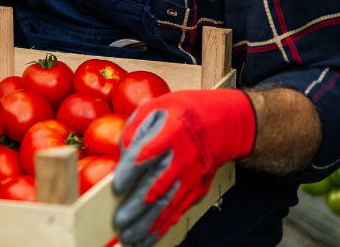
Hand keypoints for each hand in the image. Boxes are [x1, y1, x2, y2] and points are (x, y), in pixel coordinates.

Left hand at [112, 89, 256, 246]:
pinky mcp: (198, 188)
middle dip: (138, 206)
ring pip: (169, 204)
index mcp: (171, 132)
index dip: (133, 170)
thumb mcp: (156, 107)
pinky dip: (164, 225)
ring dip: (149, 223)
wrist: (222, 123)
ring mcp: (192, 176)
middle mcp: (183, 157)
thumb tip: (122, 153)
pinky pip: (179, 210)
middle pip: (159, 185)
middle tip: (119, 221)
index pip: (150, 152)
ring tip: (130, 238)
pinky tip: (149, 236)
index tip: (117, 186)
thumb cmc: (182, 113)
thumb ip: (135, 128)